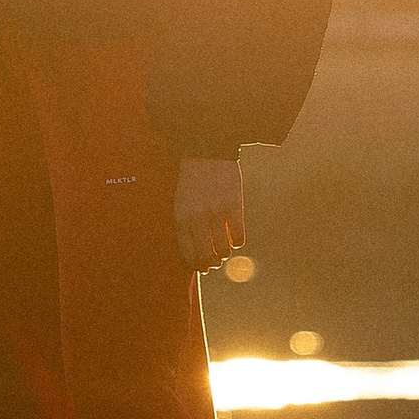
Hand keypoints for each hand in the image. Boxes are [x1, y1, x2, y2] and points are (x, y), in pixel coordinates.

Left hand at [175, 154, 244, 272]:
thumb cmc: (192, 180)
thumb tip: (195, 256)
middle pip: (206, 257)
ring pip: (224, 251)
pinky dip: (238, 242)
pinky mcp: (233, 206)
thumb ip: (187, 226)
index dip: (197, 266)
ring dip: (225, 253)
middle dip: (212, 264)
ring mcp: (216, 213)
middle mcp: (196, 219)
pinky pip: (238, 237)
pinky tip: (235, 235)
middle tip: (216, 261)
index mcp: (180, 218)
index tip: (202, 267)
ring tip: (225, 247)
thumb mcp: (181, 202)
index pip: (188, 255)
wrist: (206, 150)